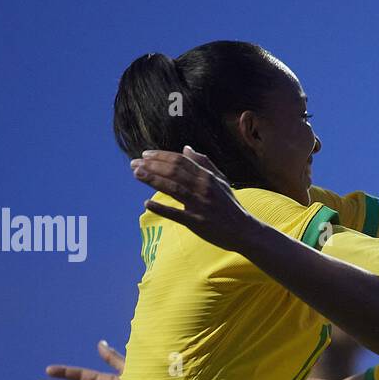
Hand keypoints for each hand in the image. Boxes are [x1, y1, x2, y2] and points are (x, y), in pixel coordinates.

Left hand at [131, 146, 269, 251]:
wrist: (244, 230)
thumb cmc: (230, 206)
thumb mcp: (221, 180)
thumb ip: (204, 163)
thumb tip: (186, 148)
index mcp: (207, 177)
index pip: (180, 161)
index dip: (161, 156)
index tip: (145, 155)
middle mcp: (203, 188)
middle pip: (174, 171)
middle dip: (152, 165)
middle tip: (134, 163)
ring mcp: (200, 205)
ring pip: (173, 188)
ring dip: (152, 180)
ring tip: (136, 174)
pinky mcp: (197, 222)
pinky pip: (176, 214)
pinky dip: (161, 208)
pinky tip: (147, 204)